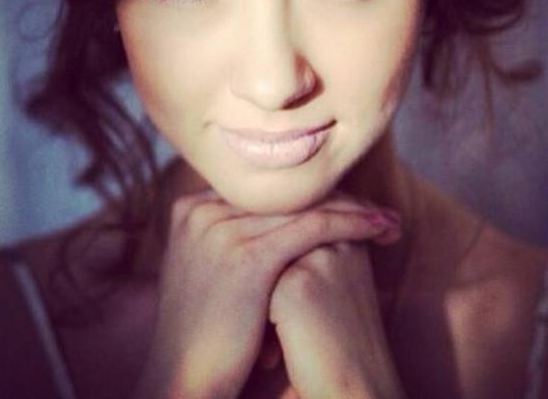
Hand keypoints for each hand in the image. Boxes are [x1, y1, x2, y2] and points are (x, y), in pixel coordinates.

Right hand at [132, 190, 397, 398]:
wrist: (187, 379)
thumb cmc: (208, 330)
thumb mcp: (208, 268)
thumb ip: (228, 232)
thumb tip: (267, 218)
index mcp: (191, 209)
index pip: (264, 194)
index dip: (307, 196)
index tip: (346, 203)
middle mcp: (200, 211)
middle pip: (282, 196)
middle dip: (334, 200)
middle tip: (376, 208)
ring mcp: (219, 230)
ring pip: (301, 208)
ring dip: (352, 210)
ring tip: (385, 219)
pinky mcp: (246, 255)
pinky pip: (311, 227)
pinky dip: (351, 224)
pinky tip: (379, 227)